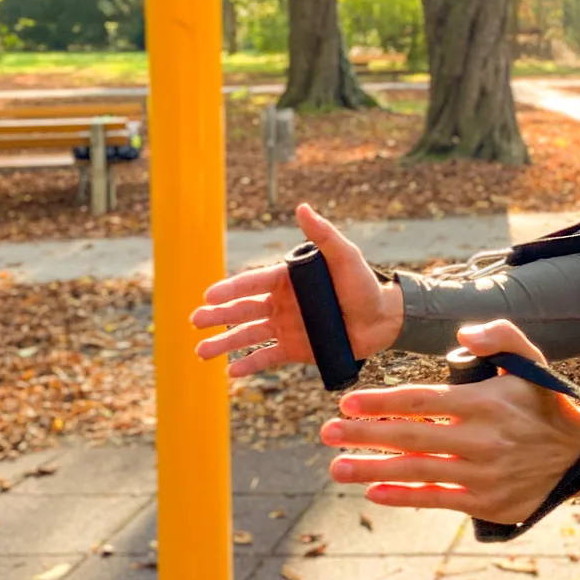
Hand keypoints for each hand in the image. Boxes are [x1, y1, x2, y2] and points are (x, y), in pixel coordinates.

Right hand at [190, 203, 402, 377]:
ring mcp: (287, 327)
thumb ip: (323, 235)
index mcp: (288, 280)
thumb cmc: (365, 283)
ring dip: (225, 343)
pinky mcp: (296, 349)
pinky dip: (249, 364)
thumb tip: (302, 207)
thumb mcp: (345, 256)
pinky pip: (267, 357)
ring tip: (201, 352)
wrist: (384, 319)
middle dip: (218, 316)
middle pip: (243, 310)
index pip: (253, 283)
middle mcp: (282, 303)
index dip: (230, 289)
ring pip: (249, 335)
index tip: (208, 295)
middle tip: (195, 322)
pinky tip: (231, 372)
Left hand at [319, 318, 579, 523]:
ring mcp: (482, 474)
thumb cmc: (546, 402)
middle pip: (410, 436)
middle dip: (364, 433)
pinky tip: (375, 491)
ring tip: (337, 467)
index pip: (423, 400)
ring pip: (417, 470)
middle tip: (327, 432)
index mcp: (486, 401)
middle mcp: (481, 438)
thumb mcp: (531, 360)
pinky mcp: (486, 502)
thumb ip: (499, 336)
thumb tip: (462, 334)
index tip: (348, 401)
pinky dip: (403, 496)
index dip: (382, 401)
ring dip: (372, 469)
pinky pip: (436, 500)